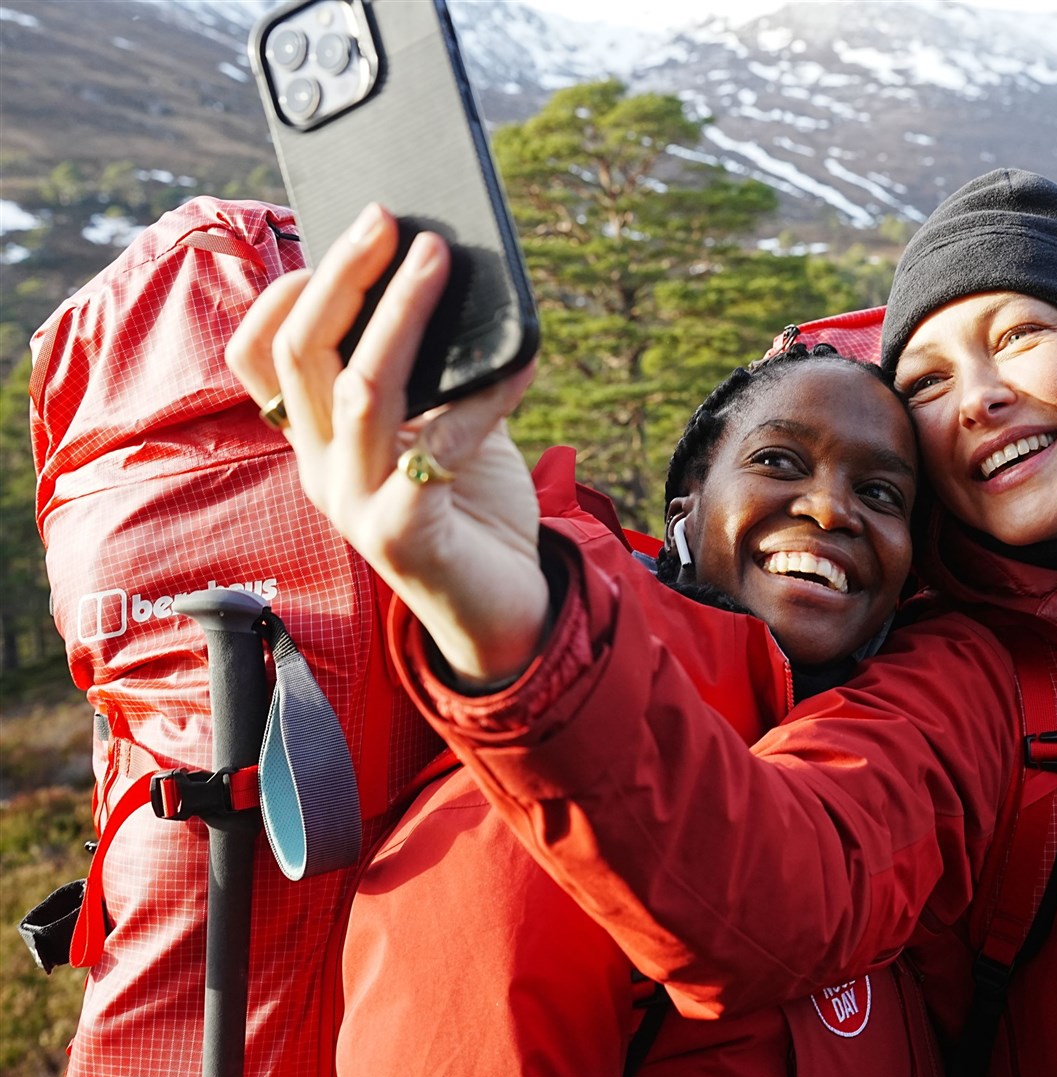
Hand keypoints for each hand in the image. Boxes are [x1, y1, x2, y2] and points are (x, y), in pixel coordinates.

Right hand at [227, 204, 547, 686]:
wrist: (501, 609)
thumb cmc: (471, 507)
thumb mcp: (444, 425)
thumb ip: (438, 369)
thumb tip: (454, 279)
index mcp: (317, 437)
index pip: (258, 355)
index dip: (287, 289)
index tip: (344, 234)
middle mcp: (321, 467)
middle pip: (300, 354)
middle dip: (341, 275)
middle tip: (385, 216)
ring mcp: (355, 503)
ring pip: (360, 388)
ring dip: (400, 313)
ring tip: (440, 257)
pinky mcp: (404, 535)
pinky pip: (440, 445)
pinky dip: (486, 393)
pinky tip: (526, 359)